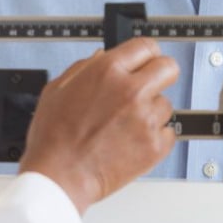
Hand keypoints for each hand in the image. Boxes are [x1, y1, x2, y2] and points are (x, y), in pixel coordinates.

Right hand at [17, 38, 177, 213]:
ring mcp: (146, 119)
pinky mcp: (155, 145)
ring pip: (167, 104)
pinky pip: (168, 133)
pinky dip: (155, 137)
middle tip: (148, 86)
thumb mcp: (57, 90)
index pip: (146, 46)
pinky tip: (133, 141)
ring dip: (152, 111)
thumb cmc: (53, 138)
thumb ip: (83, 68)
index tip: (145, 61)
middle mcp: (131, 91)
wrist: (59, 176)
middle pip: (169, 68)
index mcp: (107, 71)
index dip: (146, 54)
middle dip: (160, 74)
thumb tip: (101, 58)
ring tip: (127, 124)